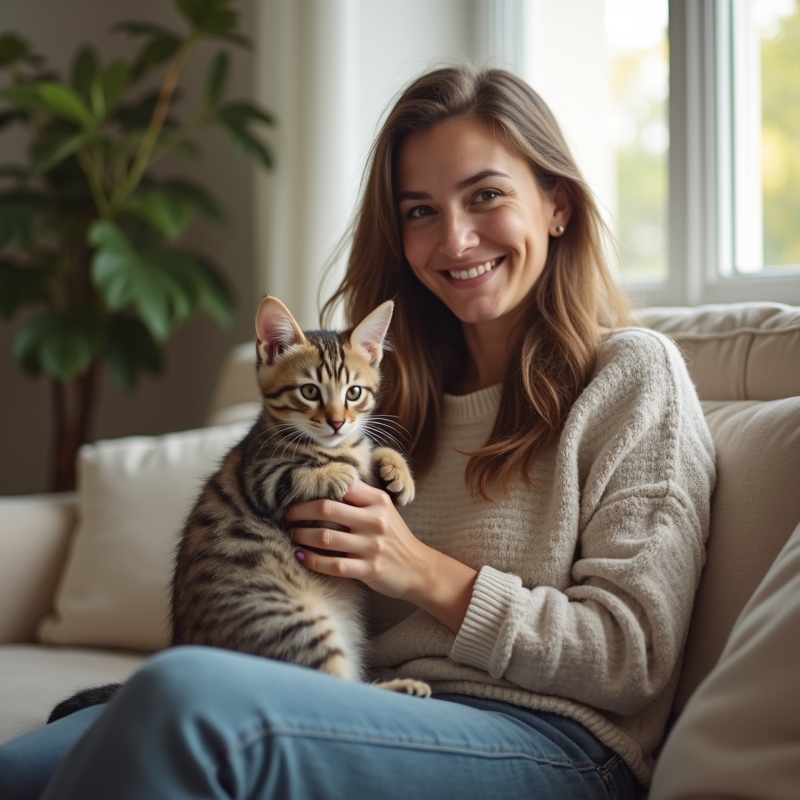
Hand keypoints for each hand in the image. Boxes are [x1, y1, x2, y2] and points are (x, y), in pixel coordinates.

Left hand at [286, 480, 426, 599]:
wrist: (418, 568)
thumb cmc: (393, 536)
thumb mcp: (383, 510)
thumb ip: (359, 497)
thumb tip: (323, 485)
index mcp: (378, 500)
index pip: (341, 484)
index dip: (316, 486)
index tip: (298, 491)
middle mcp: (375, 520)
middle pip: (326, 508)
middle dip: (299, 511)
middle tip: (286, 514)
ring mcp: (372, 546)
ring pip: (324, 537)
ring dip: (301, 535)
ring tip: (292, 534)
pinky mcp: (368, 570)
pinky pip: (332, 564)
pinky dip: (311, 560)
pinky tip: (300, 556)